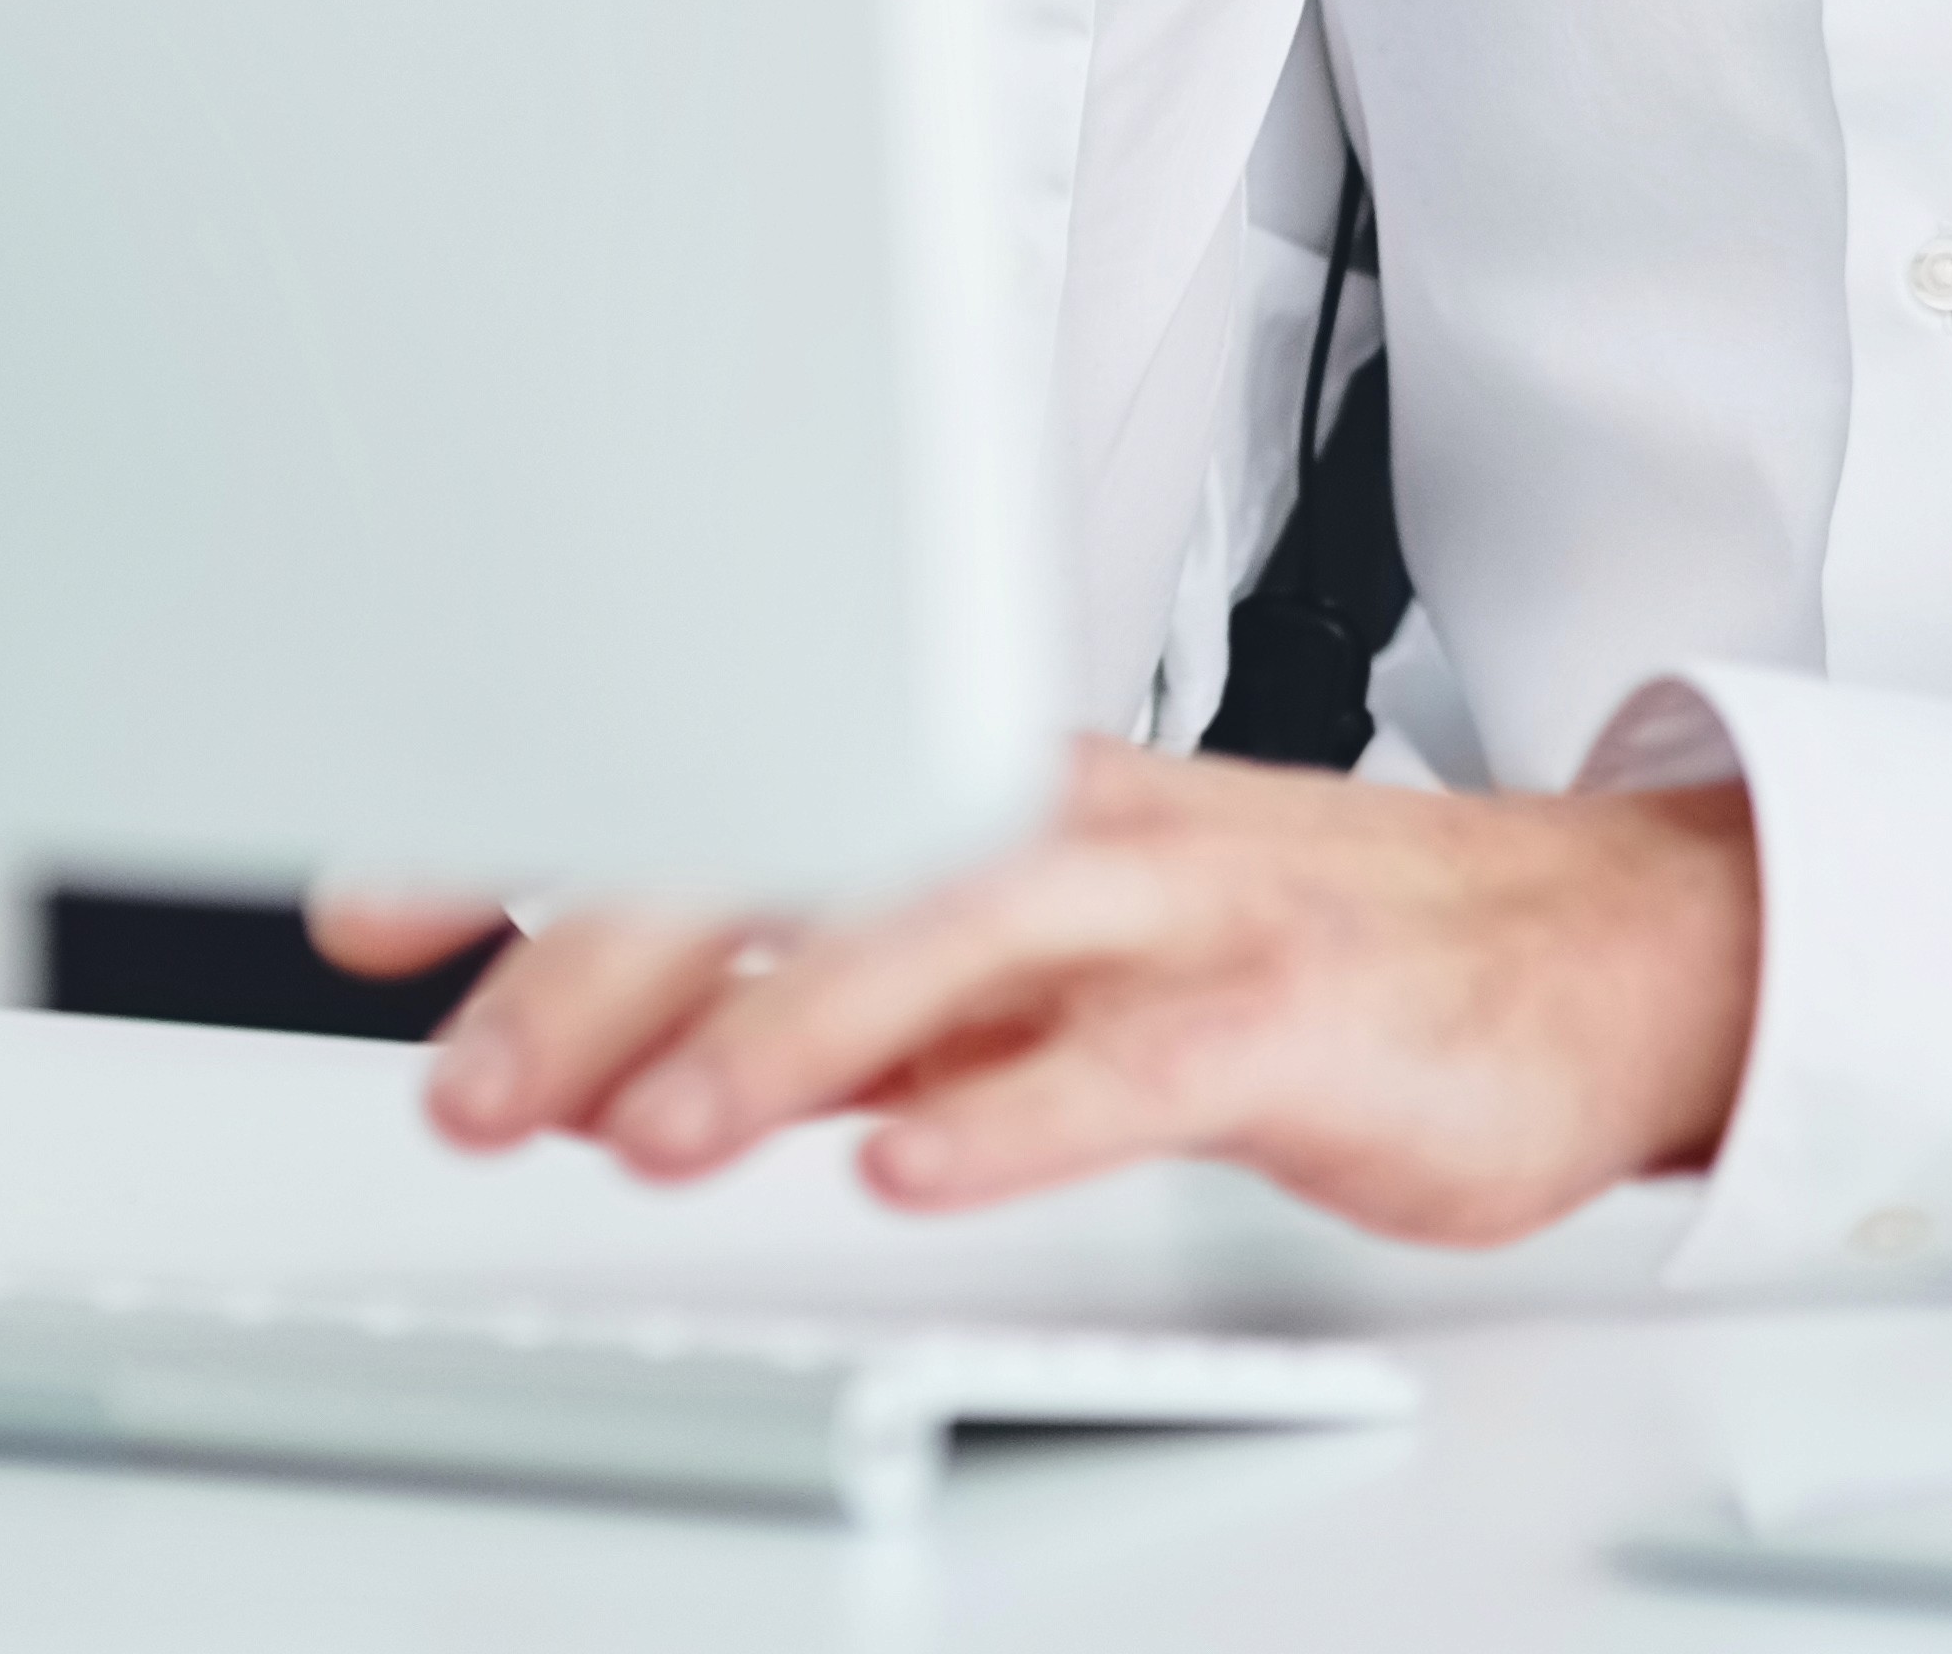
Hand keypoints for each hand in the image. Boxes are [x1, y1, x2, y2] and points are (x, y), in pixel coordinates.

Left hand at [318, 744, 1760, 1244]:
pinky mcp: (1299, 1011)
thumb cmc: (1286, 955)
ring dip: (781, 1025)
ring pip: (951, 930)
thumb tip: (602, 1037)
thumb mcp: (1021, 976)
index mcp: (971, 795)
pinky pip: (1138, 1060)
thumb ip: (824, 996)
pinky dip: (1016, 1110)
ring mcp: (1181, 903)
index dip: (530, 835)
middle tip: (465, 1078)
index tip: (365, 903)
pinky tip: (908, 1170)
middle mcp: (1052, 822)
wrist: (1586, 953)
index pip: (719, 782)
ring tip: (642, 1123)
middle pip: (805, 845)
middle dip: (611, 962)